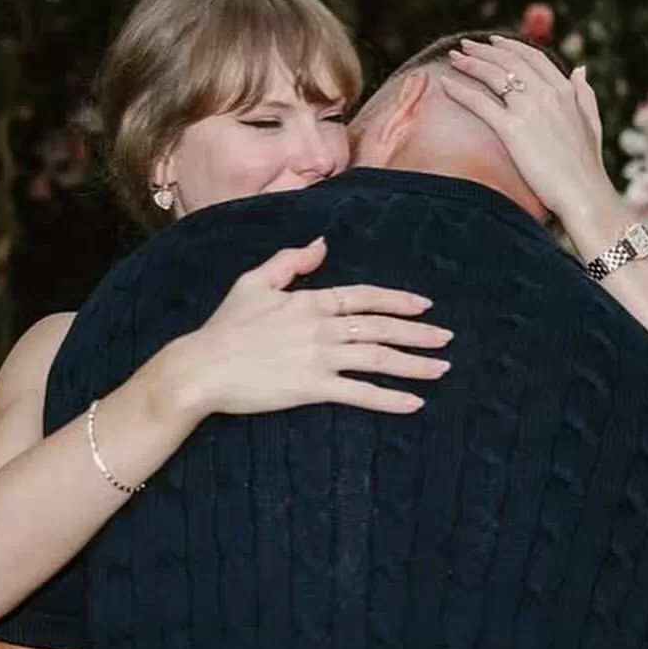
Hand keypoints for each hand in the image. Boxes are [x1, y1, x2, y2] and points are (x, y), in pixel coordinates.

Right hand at [174, 237, 452, 417]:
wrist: (200, 367)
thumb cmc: (223, 326)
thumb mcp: (253, 282)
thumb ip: (290, 261)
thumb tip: (322, 245)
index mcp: (309, 301)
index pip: (363, 297)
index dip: (397, 301)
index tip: (424, 306)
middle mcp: (321, 327)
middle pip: (380, 328)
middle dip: (418, 333)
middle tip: (446, 338)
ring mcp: (319, 358)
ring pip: (377, 359)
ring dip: (414, 364)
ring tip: (441, 368)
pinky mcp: (312, 388)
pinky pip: (359, 394)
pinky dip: (389, 399)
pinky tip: (413, 403)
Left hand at [442, 36, 611, 221]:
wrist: (583, 192)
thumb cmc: (587, 165)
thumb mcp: (591, 122)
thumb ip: (585, 93)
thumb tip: (581, 69)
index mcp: (564, 90)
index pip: (532, 57)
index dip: (510, 46)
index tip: (493, 41)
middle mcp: (546, 93)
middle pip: (508, 61)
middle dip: (483, 50)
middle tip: (464, 45)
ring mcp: (529, 109)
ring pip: (493, 75)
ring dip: (469, 62)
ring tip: (452, 58)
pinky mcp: (512, 130)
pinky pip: (480, 103)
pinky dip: (460, 90)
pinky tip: (446, 84)